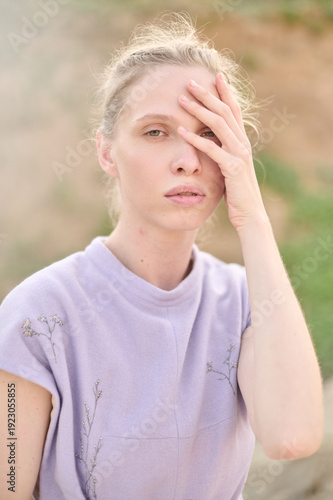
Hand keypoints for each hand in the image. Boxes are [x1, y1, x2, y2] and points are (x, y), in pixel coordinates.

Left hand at [178, 73, 266, 230]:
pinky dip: (196, 139)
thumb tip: (210, 144)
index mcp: (242, 143)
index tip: (215, 76)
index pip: (233, 111)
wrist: (250, 215)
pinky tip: (181, 131)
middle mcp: (242, 145)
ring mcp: (239, 155)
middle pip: (224, 112)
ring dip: (199, 109)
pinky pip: (212, 149)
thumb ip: (223, 154)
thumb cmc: (237, 194)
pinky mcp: (233, 168)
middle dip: (207, 94)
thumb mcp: (229, 169)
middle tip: (189, 81)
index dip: (225, 93)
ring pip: (219, 125)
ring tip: (182, 98)